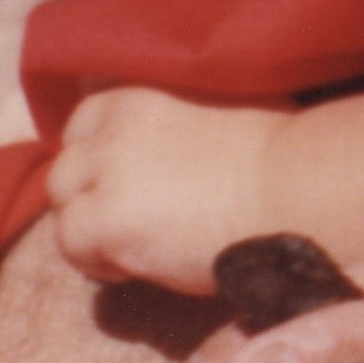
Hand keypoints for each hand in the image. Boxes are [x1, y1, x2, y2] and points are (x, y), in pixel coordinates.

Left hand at [46, 88, 286, 291]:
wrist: (302, 191)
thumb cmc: (287, 158)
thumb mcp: (223, 113)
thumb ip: (185, 122)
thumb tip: (185, 150)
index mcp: (144, 92)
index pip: (85, 122)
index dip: (99, 159)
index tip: (126, 187)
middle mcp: (115, 125)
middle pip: (66, 165)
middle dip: (89, 196)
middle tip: (129, 226)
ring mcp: (107, 170)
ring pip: (61, 202)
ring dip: (89, 229)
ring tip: (134, 252)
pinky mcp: (107, 219)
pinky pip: (70, 244)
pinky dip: (95, 261)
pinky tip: (138, 270)